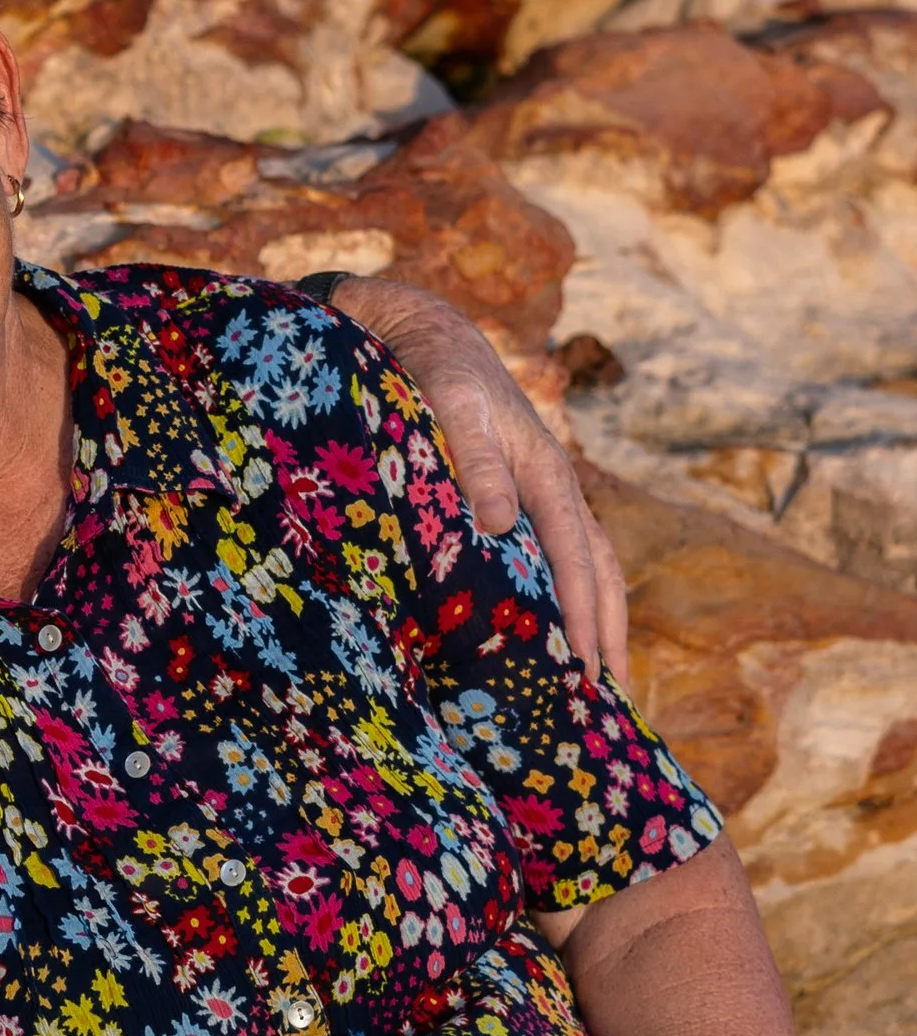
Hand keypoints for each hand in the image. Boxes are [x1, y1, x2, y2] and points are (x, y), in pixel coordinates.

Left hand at [333, 273, 629, 685]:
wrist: (425, 335)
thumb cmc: (435, 373)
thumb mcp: (451, 407)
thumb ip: (475, 460)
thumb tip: (500, 523)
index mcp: (546, 474)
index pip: (575, 557)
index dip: (581, 615)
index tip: (584, 669)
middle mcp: (554, 489)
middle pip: (598, 571)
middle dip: (606, 634)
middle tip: (610, 700)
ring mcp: (540, 496)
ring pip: (585, 567)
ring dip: (596, 622)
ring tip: (598, 682)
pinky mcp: (518, 500)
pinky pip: (557, 558)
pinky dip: (567, 599)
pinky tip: (551, 635)